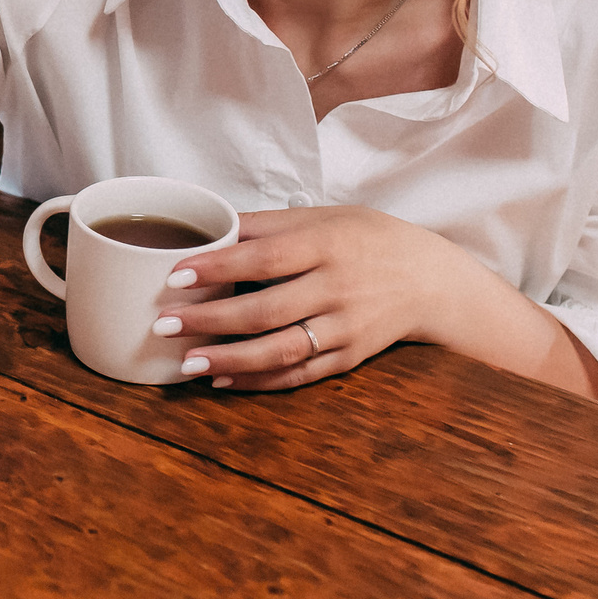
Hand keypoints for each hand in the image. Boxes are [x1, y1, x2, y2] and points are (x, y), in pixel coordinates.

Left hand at [154, 205, 512, 390]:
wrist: (432, 280)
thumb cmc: (368, 239)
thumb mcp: (323, 217)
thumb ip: (266, 225)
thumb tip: (209, 222)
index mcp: (326, 245)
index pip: (264, 259)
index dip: (218, 268)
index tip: (175, 276)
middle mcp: (336, 288)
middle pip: (265, 310)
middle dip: (210, 320)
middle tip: (165, 325)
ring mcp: (345, 328)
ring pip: (281, 350)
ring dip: (230, 359)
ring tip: (187, 362)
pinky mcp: (350, 358)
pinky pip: (299, 374)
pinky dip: (260, 381)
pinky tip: (223, 379)